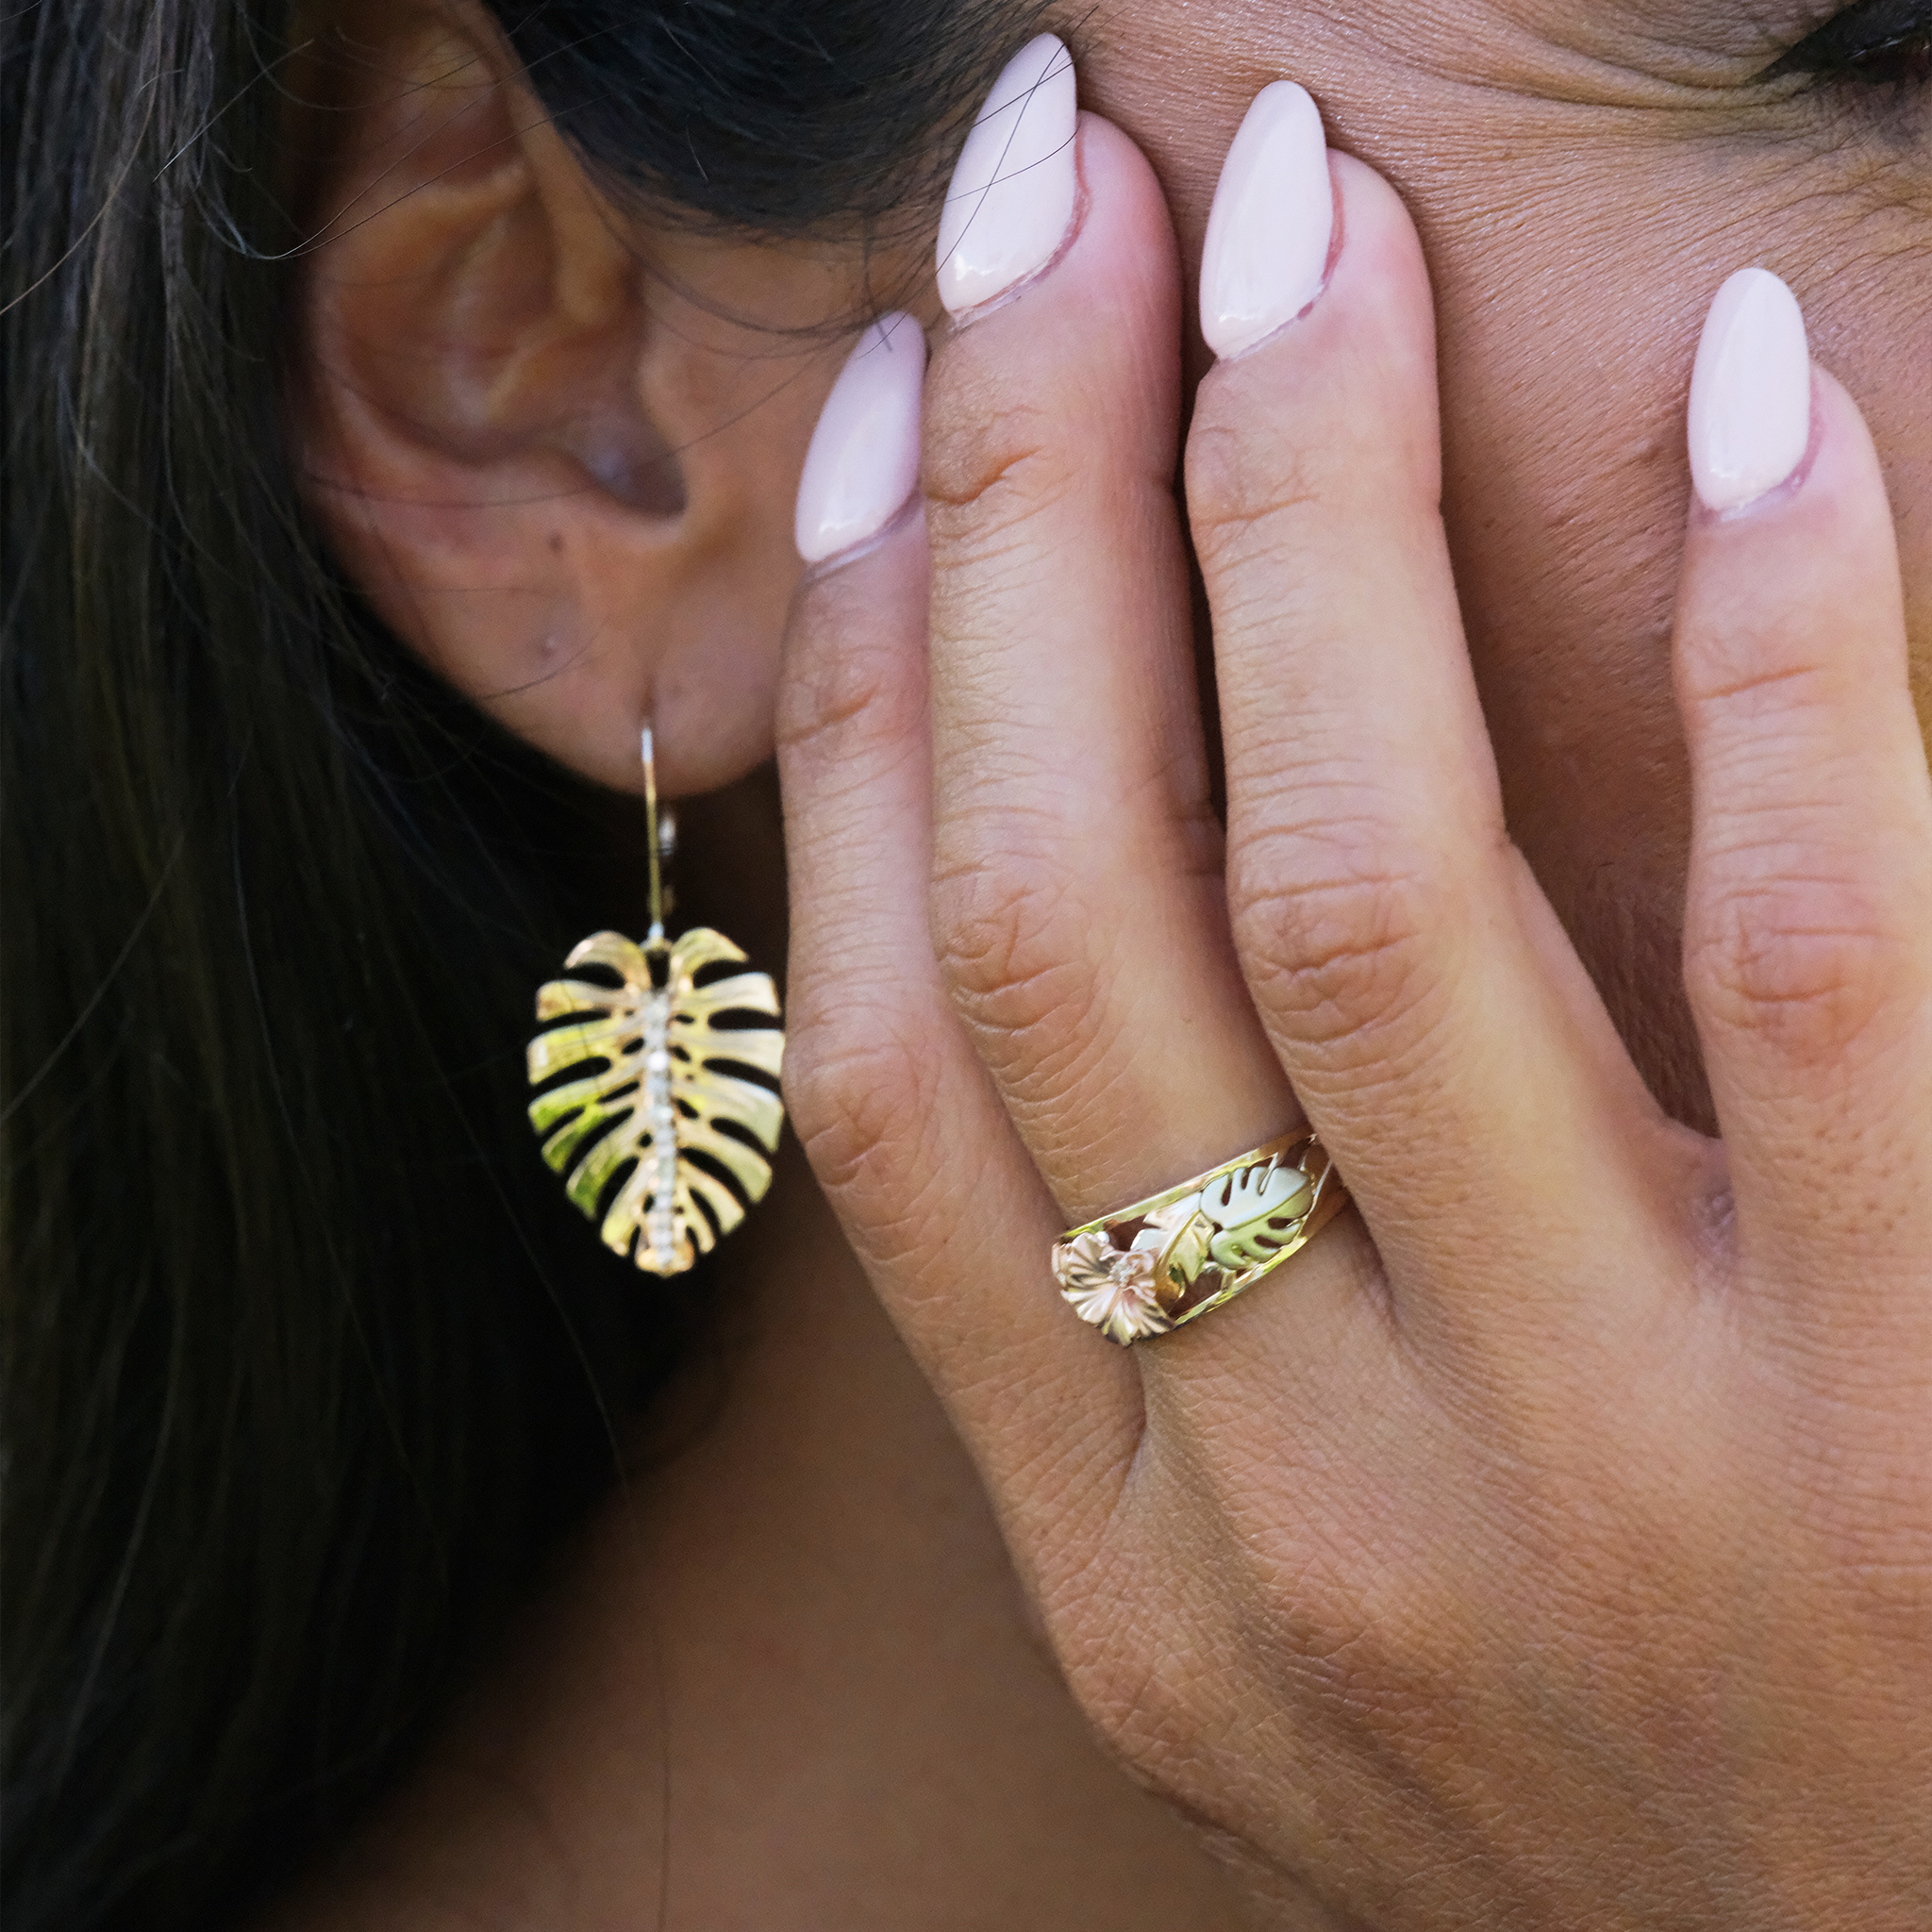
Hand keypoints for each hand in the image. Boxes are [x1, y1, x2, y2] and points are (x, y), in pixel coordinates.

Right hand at [775, 62, 1931, 1931]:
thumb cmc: (1588, 1784)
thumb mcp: (1273, 1611)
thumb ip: (1141, 1317)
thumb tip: (1030, 868)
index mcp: (1118, 1558)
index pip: (885, 1058)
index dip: (858, 699)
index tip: (874, 428)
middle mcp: (1304, 1514)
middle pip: (1067, 917)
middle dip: (1019, 514)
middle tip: (1040, 205)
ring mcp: (1612, 1475)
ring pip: (1357, 897)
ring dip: (1298, 514)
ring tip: (1288, 234)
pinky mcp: (1918, 1418)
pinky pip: (1817, 948)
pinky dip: (1771, 641)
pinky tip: (1743, 398)